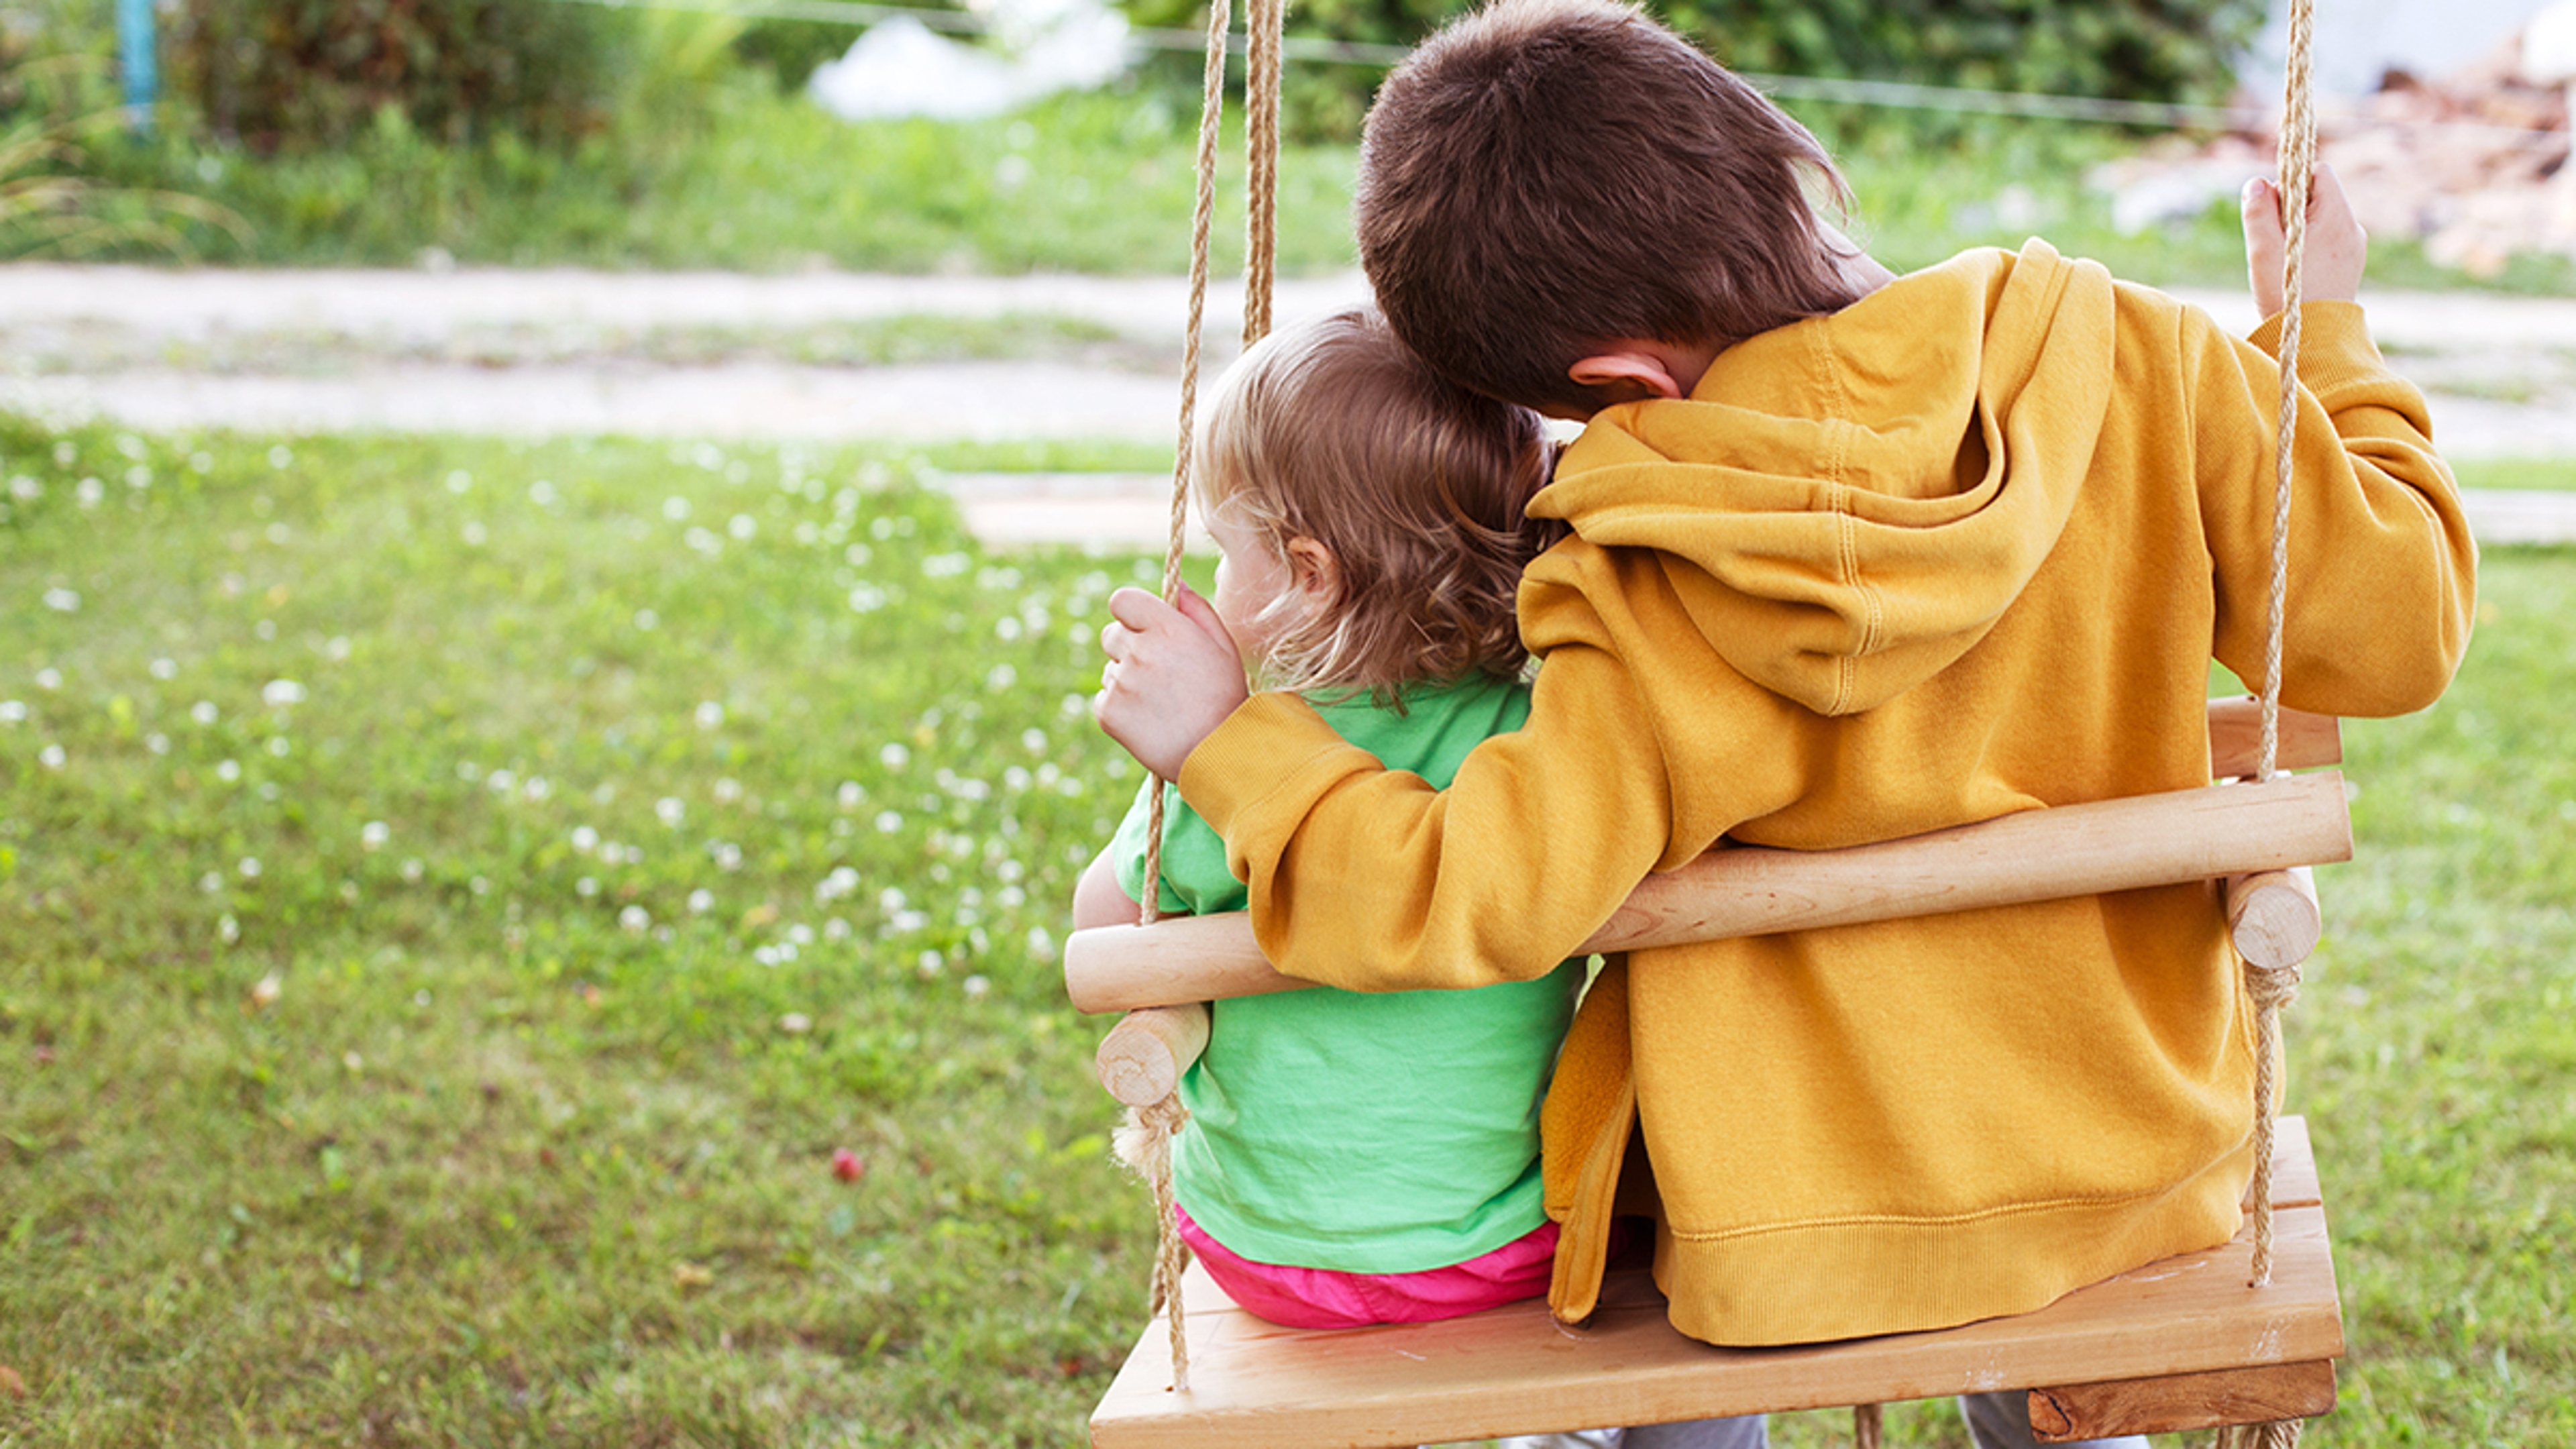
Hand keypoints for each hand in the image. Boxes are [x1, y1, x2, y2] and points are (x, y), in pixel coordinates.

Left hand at [1093, 584, 1248, 780]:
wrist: (1218, 754)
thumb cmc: (1225, 697)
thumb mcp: (1223, 646)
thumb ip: (1197, 609)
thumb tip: (1177, 584)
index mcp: (1167, 628)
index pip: (1121, 600)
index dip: (1131, 613)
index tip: (1143, 627)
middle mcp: (1139, 651)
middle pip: (1111, 634)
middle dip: (1130, 647)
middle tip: (1160, 673)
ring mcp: (1121, 683)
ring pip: (1110, 669)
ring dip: (1127, 679)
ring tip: (1161, 702)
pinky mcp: (1108, 712)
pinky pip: (1104, 698)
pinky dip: (1120, 707)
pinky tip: (1149, 720)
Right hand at [2242, 161, 2365, 316]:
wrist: (2316, 340)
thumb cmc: (2289, 295)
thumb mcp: (2264, 252)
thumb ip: (2258, 213)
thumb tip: (2256, 182)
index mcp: (2336, 216)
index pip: (2317, 172)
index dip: (2290, 181)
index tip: (2273, 209)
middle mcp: (2352, 226)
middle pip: (2318, 194)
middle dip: (2291, 208)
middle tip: (2274, 240)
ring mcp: (2355, 245)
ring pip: (2321, 217)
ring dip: (2298, 228)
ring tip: (2284, 259)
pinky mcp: (2351, 262)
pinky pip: (2328, 237)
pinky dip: (2310, 244)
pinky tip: (2298, 269)